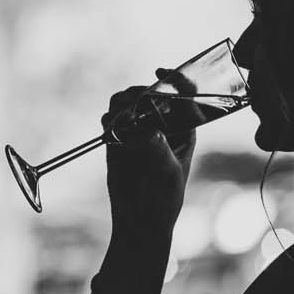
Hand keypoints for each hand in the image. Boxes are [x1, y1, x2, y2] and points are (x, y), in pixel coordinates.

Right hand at [103, 78, 193, 240]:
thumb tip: (148, 131)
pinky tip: (110, 128)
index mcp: (184, 129)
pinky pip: (111, 119)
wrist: (139, 221)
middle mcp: (161, 126)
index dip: (174, 78)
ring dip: (122, 102)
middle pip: (150, 93)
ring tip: (119, 116)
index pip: (183, 95)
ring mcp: (138, 131)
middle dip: (140, 92)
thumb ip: (159, 149)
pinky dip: (109, 118)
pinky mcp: (117, 140)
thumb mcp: (168, 173)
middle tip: (132, 103)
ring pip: (127, 102)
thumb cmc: (164, 200)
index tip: (160, 72)